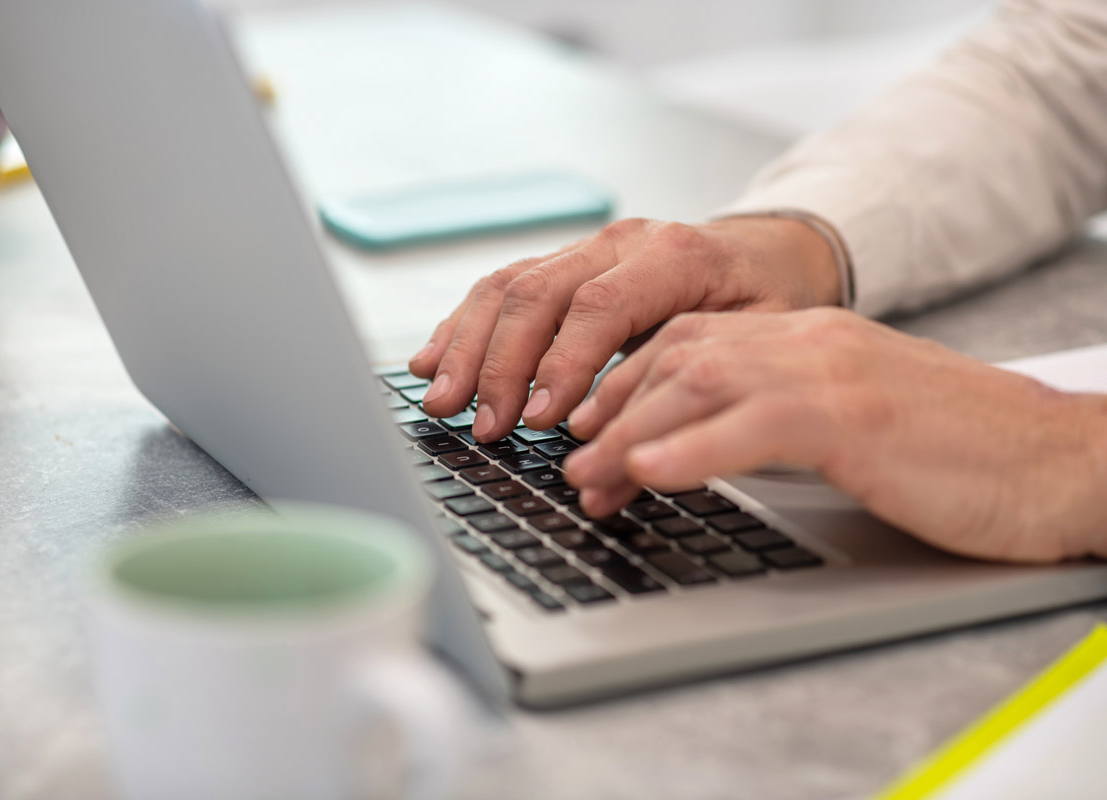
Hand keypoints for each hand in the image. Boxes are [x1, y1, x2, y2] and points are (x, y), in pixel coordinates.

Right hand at [408, 215, 841, 441]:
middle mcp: (622, 242)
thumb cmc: (765, 304)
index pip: (602, 305)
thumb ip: (692, 392)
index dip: (564, 364)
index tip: (542, 420)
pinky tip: (434, 360)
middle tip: (484, 424)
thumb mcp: (756, 346)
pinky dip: (462, 325)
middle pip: (539, 292)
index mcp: (677, 254)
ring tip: (443, 399)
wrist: (769, 255)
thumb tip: (624, 460)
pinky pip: (501, 286)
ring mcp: (587, 248)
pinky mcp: (563, 263)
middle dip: (501, 362)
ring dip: (468, 346)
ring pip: (508, 285)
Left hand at [562, 308, 1106, 562]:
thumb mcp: (850, 425)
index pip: (685, 345)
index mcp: (804, 338)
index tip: (585, 436)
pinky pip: (752, 422)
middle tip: (570, 470)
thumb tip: (695, 454)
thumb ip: (776, 423)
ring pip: (697, 381)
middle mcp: (807, 341)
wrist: (1063, 459)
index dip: (622, 389)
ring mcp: (831, 371)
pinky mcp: (856, 416)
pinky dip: (687, 447)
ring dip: (628, 435)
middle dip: (610, 416)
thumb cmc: (957, 454)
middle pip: (674, 360)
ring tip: (585, 481)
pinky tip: (645, 473)